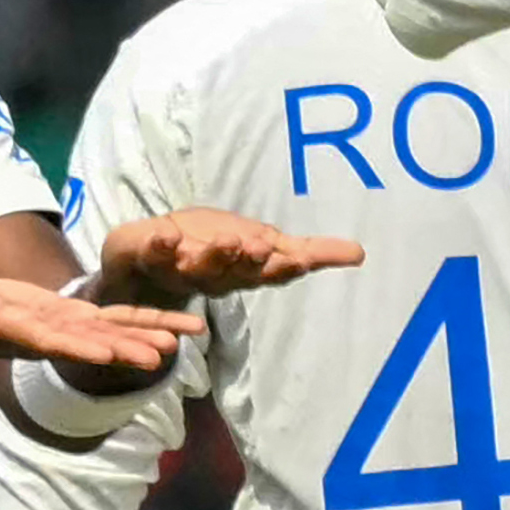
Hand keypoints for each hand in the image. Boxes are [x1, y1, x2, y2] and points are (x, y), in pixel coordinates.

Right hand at [0, 266, 203, 378]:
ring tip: (192, 334)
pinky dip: (145, 318)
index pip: (50, 342)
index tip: (109, 353)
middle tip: (165, 356)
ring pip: (114, 330)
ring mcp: (63, 326)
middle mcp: (47, 336)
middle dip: (127, 348)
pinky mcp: (70, 314)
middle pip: (93, 342)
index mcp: (16, 332)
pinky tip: (177, 324)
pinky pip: (114, 316)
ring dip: (151, 332)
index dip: (80, 346)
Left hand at [96, 207, 365, 310]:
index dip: (284, 268)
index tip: (301, 261)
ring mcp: (181, 268)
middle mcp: (216, 275)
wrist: (147, 254)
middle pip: (236, 272)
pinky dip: (161, 246)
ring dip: (214, 257)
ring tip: (228, 241)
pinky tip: (166, 234)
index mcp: (246, 271)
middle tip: (262, 248)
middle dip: (249, 262)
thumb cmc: (212, 248)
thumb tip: (362, 253)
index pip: (271, 272)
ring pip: (200, 268)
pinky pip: (155, 253)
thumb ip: (309, 252)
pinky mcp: (150, 254)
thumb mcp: (264, 244)